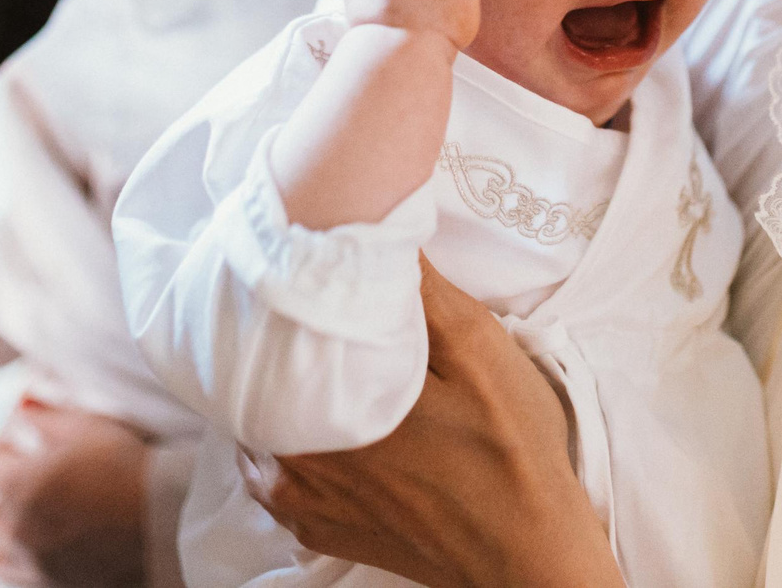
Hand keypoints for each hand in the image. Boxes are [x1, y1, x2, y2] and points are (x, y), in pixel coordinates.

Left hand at [0, 395, 150, 587]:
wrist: (161, 522)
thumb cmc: (126, 467)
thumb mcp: (87, 429)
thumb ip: (48, 418)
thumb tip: (22, 404)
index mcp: (21, 484)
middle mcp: (19, 526)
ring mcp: (35, 559)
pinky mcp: (53, 582)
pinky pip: (13, 575)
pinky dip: (2, 563)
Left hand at [243, 262, 622, 587]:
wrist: (527, 551)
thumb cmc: (509, 452)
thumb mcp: (478, 349)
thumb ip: (423, 290)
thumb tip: (377, 231)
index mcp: (331, 409)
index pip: (270, 334)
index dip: (278, 291)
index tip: (296, 258)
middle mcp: (299, 460)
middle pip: (254, 381)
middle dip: (270, 337)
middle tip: (295, 297)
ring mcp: (304, 502)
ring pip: (257, 426)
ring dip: (270, 388)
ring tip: (300, 351)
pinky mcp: (318, 527)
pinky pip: (271, 472)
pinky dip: (277, 437)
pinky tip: (309, 414)